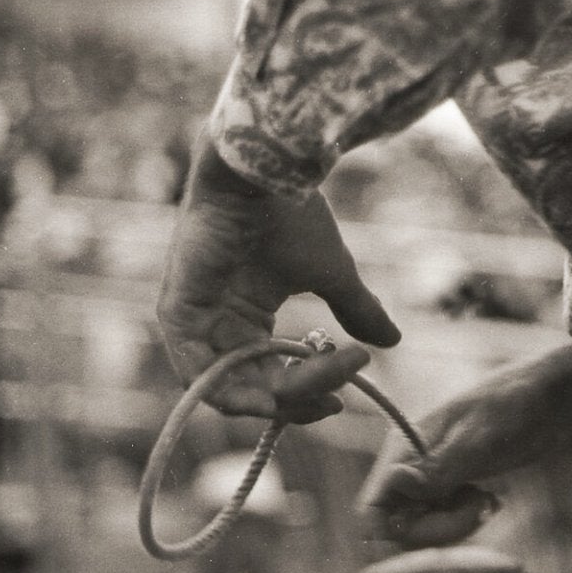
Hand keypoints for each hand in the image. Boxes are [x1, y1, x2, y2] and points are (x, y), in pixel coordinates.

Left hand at [156, 137, 399, 420]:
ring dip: (278, 400)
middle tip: (338, 394)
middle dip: (299, 400)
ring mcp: (195, 320)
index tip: (345, 398)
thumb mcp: (332, 273)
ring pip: (229, 391)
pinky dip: (233, 394)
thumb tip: (392, 340)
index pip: (269, 380)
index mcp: (246, 317)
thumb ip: (356, 309)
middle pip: (253, 392)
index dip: (306, 396)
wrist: (266, 172)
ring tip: (320, 389)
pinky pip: (196, 373)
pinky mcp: (178, 311)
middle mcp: (217, 325)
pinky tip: (274, 395)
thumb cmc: (292, 215)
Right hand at [358, 343, 571, 546]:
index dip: (398, 533)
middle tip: (479, 509)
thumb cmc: (515, 405)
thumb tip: (394, 483)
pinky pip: (440, 523)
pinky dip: (463, 522)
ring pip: (418, 530)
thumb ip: (437, 467)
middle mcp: (407, 465)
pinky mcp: (448, 487)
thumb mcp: (480, 438)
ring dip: (452, 528)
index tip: (446, 527)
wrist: (549, 398)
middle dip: (436, 532)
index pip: (372, 510)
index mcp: (403, 448)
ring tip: (487, 503)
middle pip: (395, 526)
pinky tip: (489, 502)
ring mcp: (427, 478)